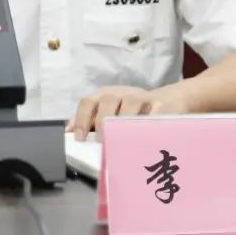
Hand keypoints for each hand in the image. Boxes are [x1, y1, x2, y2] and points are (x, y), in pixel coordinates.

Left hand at [67, 85, 190, 140]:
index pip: (88, 102)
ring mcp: (141, 97)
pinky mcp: (160, 104)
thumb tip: (68, 133)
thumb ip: (88, 122)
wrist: (167, 101)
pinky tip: (147, 132)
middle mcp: (121, 93)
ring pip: (130, 102)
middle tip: (101, 140)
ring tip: (121, 138)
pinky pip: (154, 110)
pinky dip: (150, 119)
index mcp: (104, 95)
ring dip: (124, 119)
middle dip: (102, 120)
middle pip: (107, 100)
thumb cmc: (130, 112)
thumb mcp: (108, 114)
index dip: (81, 119)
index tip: (79, 138)